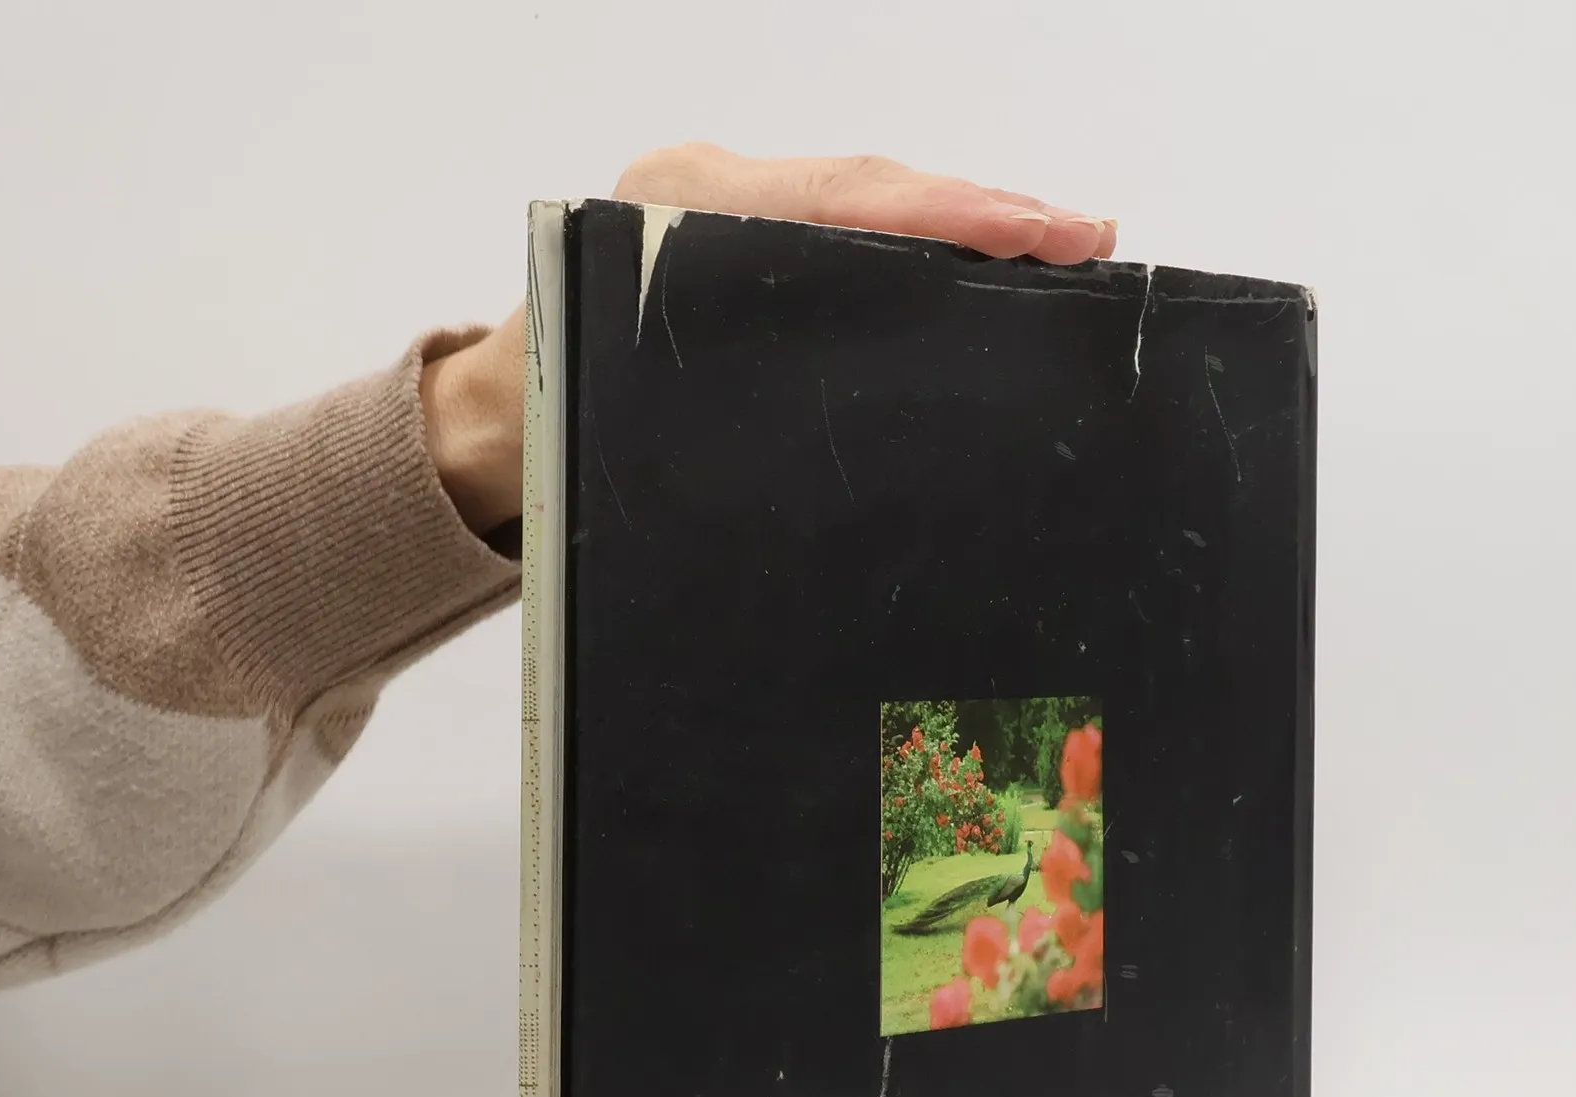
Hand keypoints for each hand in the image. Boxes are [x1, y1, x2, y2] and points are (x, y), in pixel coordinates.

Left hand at [422, 145, 1116, 533]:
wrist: (485, 425)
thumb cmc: (549, 431)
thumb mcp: (632, 423)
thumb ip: (735, 403)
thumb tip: (867, 418)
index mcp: (678, 214)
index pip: (846, 200)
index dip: (954, 214)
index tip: (1046, 232)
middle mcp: (703, 192)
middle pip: (873, 186)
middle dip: (988, 209)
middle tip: (1090, 236)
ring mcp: (722, 207)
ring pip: (868, 201)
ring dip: (967, 223)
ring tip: (1065, 244)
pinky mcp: (738, 236)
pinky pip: (846, 229)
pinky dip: (921, 243)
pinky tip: (986, 268)